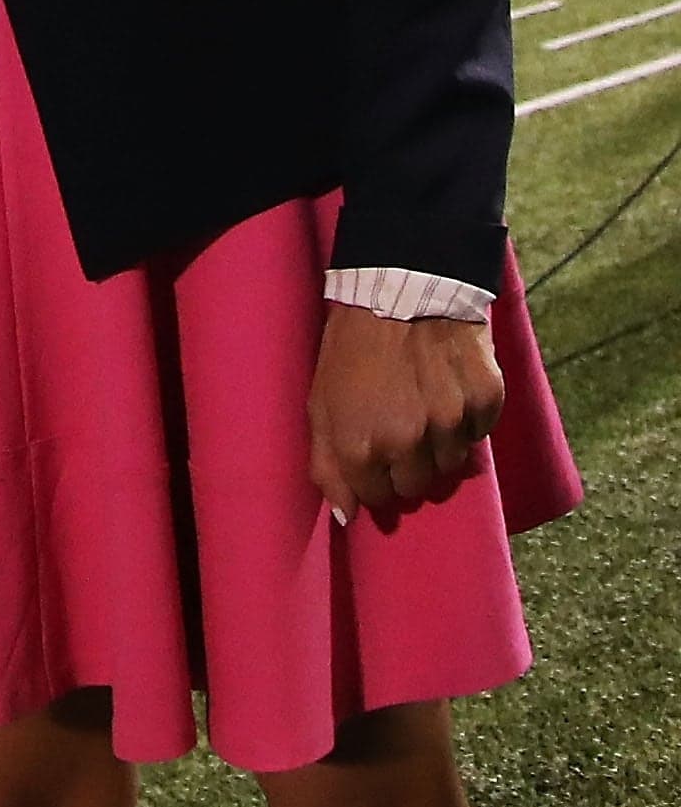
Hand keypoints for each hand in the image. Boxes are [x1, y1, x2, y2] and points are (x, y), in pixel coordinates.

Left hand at [308, 304, 503, 522]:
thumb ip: (326, 463)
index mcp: (362, 446)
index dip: (373, 480)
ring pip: (452, 465)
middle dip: (407, 468)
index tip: (374, 460)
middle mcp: (409, 443)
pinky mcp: (486, 402)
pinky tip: (448, 390)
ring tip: (423, 407)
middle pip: (418, 488)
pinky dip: (467, 421)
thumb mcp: (320, 401)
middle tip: (401, 432)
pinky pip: (480, 434)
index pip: (376, 499)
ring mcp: (451, 424)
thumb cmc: (350, 345)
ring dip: (439, 446)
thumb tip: (346, 517)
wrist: (399, 289)